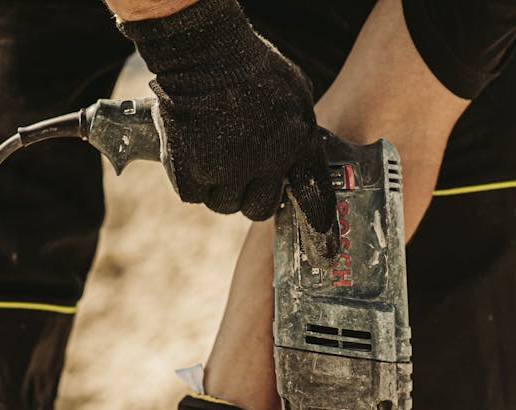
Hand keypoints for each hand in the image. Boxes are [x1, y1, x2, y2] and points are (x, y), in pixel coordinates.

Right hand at [120, 0, 338, 262]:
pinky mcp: (192, 171)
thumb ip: (298, 131)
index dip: (319, 226)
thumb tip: (298, 161)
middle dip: (248, 195)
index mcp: (296, 140)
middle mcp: (265, 161)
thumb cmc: (248, 66)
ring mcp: (227, 168)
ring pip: (223, 205)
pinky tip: (190, 149)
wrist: (201, 51)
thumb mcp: (293, 93)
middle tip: (238, 172)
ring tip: (212, 150)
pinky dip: (189, 179)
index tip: (326, 251)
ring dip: (217, 187)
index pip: (313, 194)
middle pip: (258, 210)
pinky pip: (193, 195)